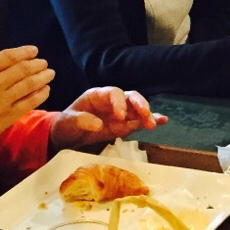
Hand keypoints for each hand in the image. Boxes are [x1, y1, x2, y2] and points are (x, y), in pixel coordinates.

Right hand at [0, 30, 53, 147]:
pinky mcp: (7, 117)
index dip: (24, 52)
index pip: (8, 57)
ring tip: (50, 73)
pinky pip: (28, 103)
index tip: (34, 50)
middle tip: (44, 63)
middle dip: (37, 64)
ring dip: (42, 78)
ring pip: (28, 86)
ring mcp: (3, 101)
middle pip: (22, 70)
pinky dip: (39, 96)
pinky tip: (46, 91)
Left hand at [50, 88, 167, 150]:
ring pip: (138, 108)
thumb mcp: (67, 122)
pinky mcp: (125, 123)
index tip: (120, 116)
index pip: (113, 93)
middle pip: (130, 97)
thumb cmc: (66, 125)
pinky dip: (151, 119)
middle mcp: (112, 101)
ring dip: (147, 114)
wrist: (67, 135)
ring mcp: (120, 112)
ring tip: (153, 124)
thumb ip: (80, 121)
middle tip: (145, 116)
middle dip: (139, 105)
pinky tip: (163, 120)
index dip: (119, 103)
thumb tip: (98, 124)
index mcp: (97, 96)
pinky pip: (139, 120)